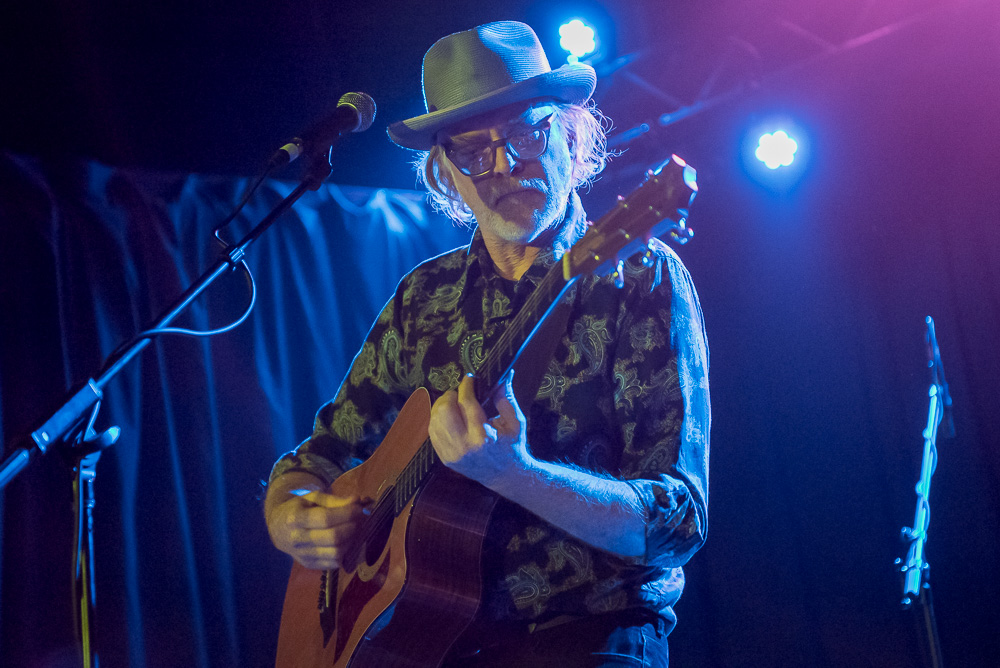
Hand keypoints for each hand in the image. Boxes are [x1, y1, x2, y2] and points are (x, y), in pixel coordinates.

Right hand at [266, 478, 366, 569]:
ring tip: (353, 531)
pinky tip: (345, 542)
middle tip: (358, 520)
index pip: (326, 518)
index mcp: (296, 518)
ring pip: (335, 553)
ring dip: (350, 541)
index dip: (346, 514)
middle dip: (351, 528)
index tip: (359, 509)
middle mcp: (297, 539)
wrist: (278, 528)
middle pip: (333, 538)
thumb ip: (334, 500)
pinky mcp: (308, 565)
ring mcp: (302, 555)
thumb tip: (357, 501)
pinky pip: (333, 563)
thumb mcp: (312, 498)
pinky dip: (344, 553)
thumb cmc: (298, 509)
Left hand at [428, 372, 531, 487]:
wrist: (505, 476)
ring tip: (453, 403)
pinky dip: (437, 420)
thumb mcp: (516, 422)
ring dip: (442, 407)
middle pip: (444, 410)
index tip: (469, 378)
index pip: (467, 403)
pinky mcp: (445, 459)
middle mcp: (464, 446)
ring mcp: (452, 454)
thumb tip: (503, 376)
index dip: (466, 386)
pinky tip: (448, 417)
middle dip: (450, 396)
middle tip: (460, 393)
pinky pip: (433, 433)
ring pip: (435, 420)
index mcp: (484, 436)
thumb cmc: (513, 446)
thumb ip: (506, 398)